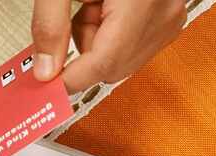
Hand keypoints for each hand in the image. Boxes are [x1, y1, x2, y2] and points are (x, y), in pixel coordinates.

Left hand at [31, 0, 186, 90]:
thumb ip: (50, 23)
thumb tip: (45, 69)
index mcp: (142, 1)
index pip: (103, 63)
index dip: (69, 79)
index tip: (45, 86)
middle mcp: (164, 12)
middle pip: (114, 67)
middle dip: (85, 51)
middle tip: (76, 14)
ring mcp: (170, 16)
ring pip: (124, 59)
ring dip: (99, 41)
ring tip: (92, 3)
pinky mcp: (169, 16)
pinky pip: (136, 45)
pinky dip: (114, 33)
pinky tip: (108, 5)